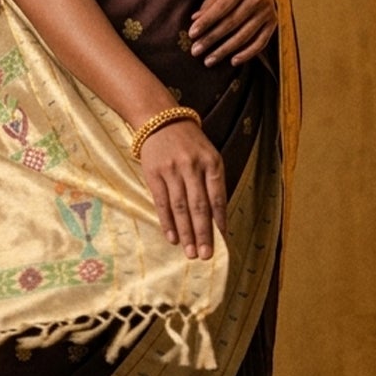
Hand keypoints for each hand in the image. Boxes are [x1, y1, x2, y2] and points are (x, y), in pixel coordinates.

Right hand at [137, 118, 226, 260]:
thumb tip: (216, 218)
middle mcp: (192, 166)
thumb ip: (212, 182)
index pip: (218, 196)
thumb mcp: (208, 155)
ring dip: (186, 233)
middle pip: (199, 206)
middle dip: (203, 233)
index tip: (222, 240)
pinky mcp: (154, 174)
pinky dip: (167, 222)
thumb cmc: (189, 143)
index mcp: (211, 162)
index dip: (219, 219)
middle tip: (206, 255)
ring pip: (181, 208)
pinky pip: (162, 202)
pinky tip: (172, 238)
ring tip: (190, 252)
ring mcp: (172, 170)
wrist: (160, 120)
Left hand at [189, 0, 276, 67]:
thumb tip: (194, 20)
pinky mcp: (273, 23)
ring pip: (244, 36)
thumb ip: (209, 4)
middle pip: (231, 23)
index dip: (206, 22)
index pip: (221, 7)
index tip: (192, 34)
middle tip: (195, 51)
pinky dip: (246, 54)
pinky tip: (233, 61)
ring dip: (225, 50)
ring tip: (208, 60)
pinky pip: (260, 42)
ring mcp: (267, 11)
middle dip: (211, 39)